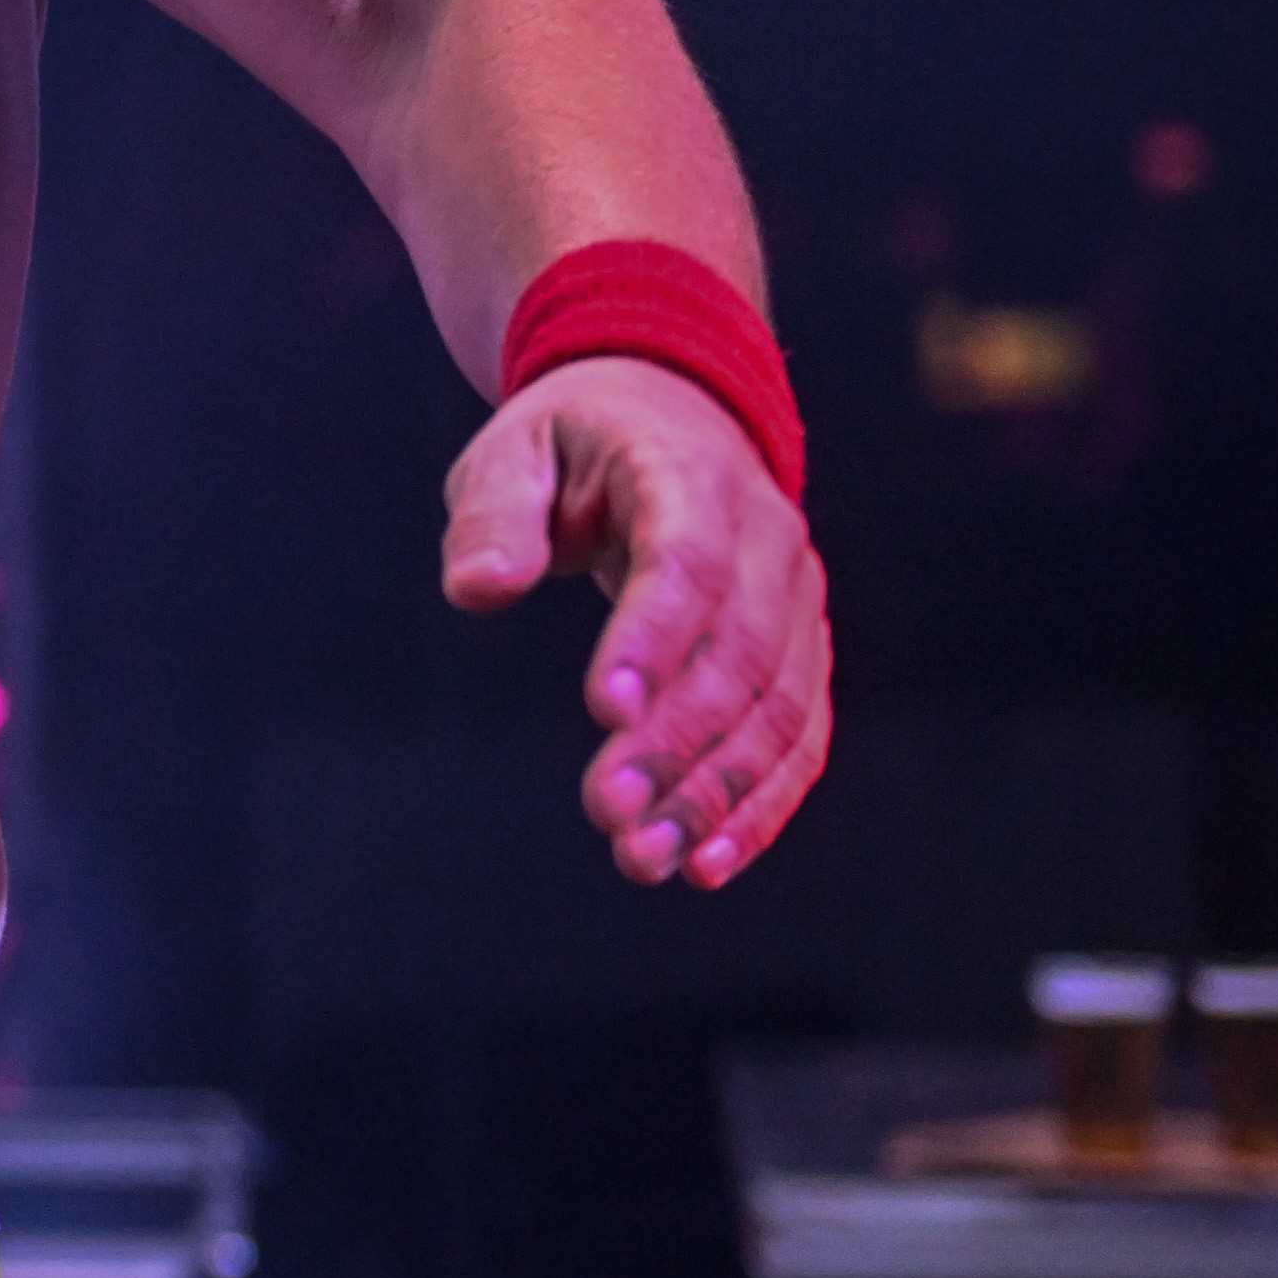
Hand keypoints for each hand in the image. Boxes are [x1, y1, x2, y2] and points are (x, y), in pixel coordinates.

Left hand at [441, 354, 832, 885]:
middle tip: (610, 816)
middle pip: (738, 655)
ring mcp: (796, 601)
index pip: (685, 565)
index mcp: (691, 477)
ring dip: (718, 794)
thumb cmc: (573, 441)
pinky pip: (799, 736)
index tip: (602, 714)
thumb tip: (475, 588)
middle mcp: (767, 541)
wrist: (672, 414)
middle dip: (677, 744)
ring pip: (779, 710)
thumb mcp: (512, 449)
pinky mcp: (801, 652)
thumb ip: (494, 515)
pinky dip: (760, 804)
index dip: (651, 641)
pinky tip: (708, 862)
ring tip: (648, 859)